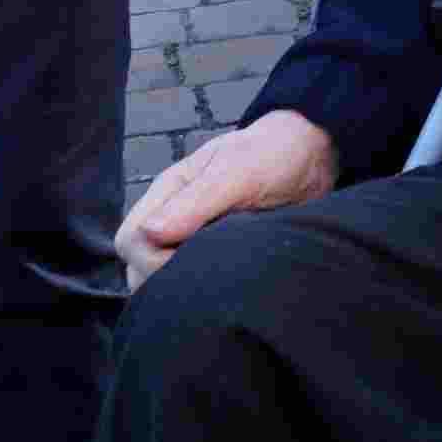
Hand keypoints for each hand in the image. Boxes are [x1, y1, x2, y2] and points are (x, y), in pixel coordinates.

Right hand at [116, 108, 334, 280]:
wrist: (311, 157)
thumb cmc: (273, 154)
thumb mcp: (237, 173)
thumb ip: (195, 202)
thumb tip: (151, 234)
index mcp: (169, 193)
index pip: (130, 241)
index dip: (150, 260)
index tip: (189, 258)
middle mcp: (174, 218)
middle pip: (138, 267)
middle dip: (165, 278)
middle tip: (212, 270)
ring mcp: (193, 239)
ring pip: (162, 278)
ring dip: (186, 284)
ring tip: (223, 274)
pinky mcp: (216, 254)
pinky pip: (193, 280)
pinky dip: (205, 287)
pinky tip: (229, 281)